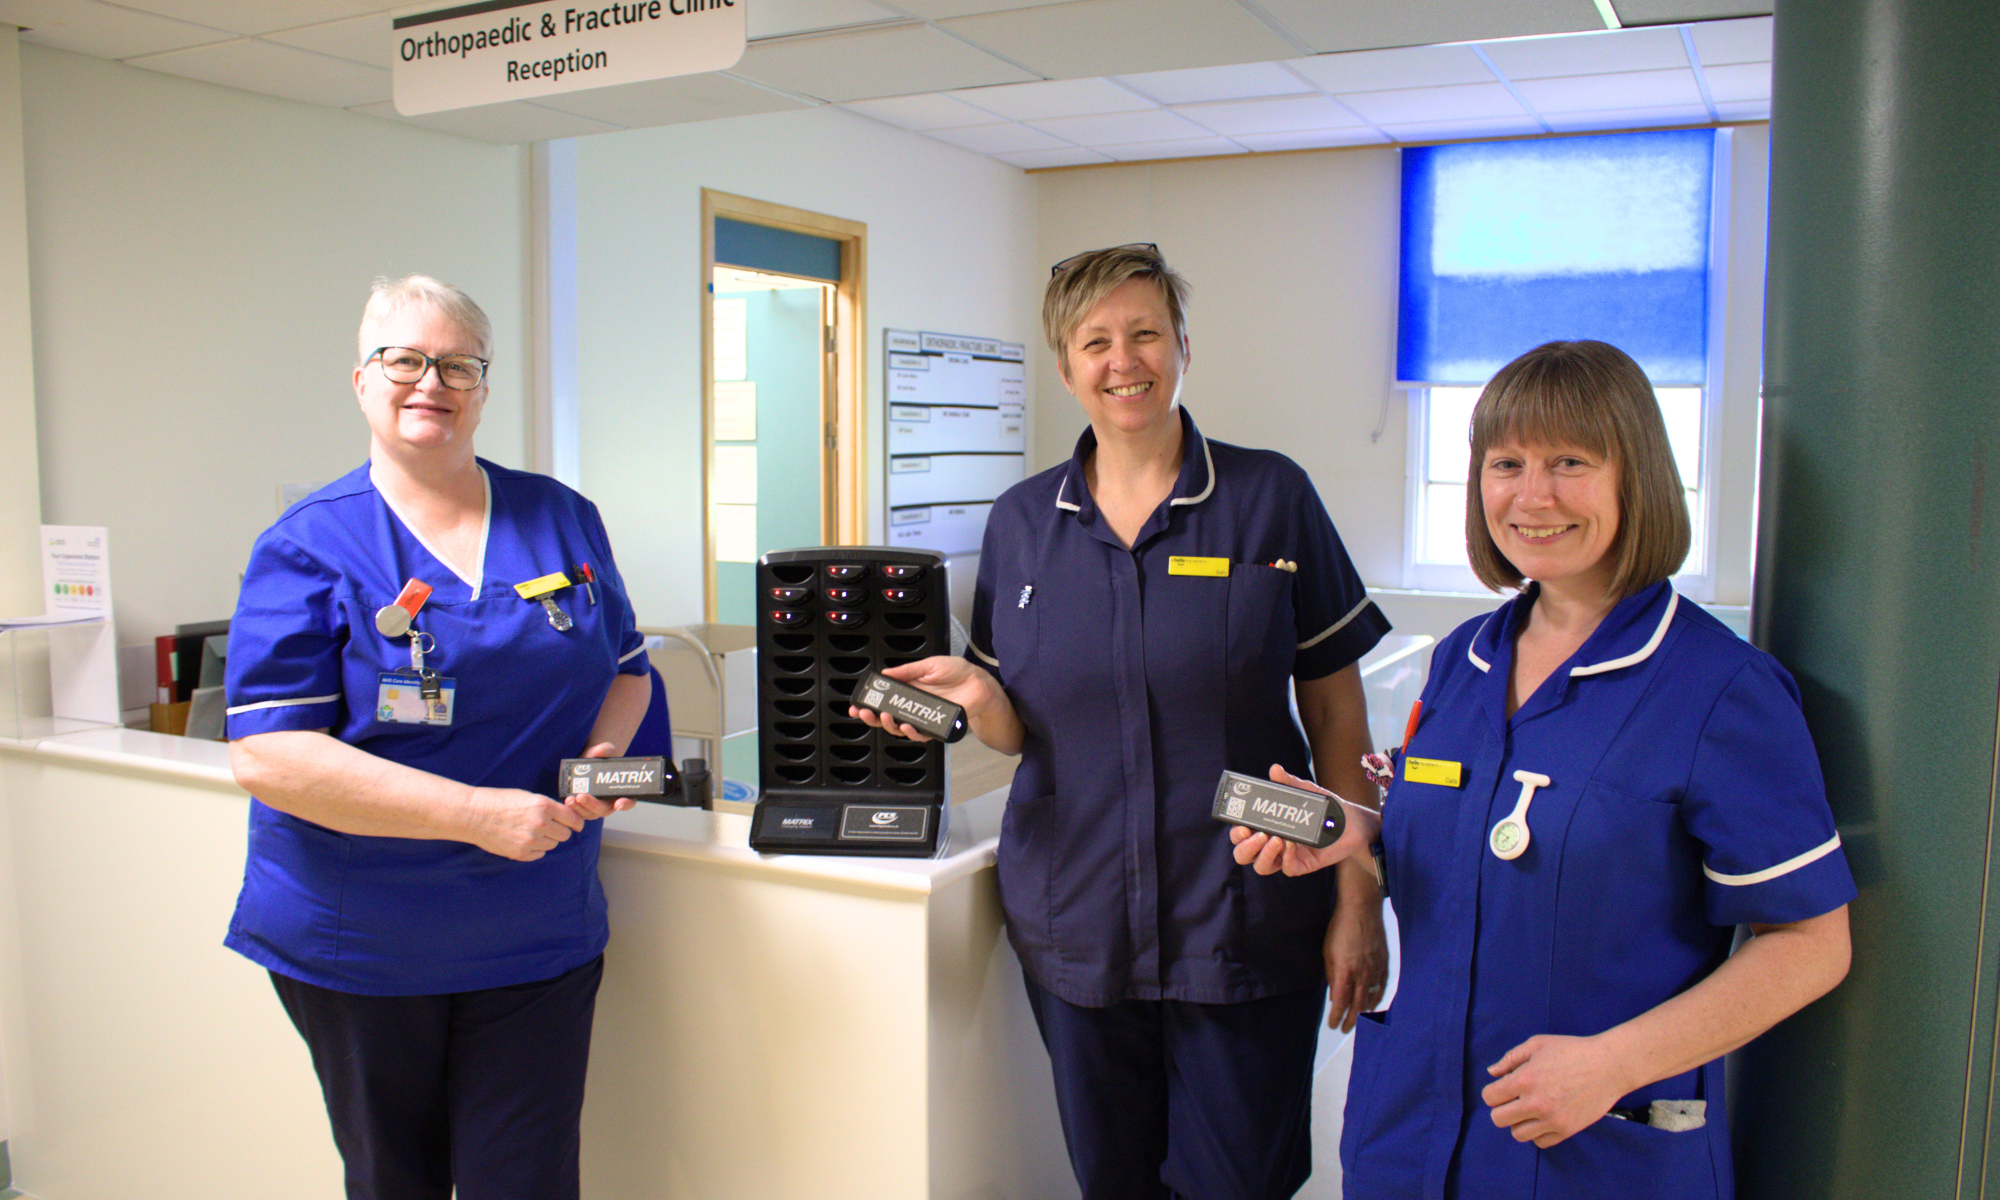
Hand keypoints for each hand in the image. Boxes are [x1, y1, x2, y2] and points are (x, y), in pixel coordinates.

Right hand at [465, 785, 586, 860]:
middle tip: (548, 826)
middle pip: (565, 834)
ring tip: (531, 831)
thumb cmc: (500, 801)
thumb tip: (565, 819)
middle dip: (559, 830)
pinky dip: (536, 849)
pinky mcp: (521, 853)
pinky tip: (524, 840)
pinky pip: (540, 854)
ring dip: (547, 839)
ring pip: (553, 845)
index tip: (575, 824)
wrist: (474, 815)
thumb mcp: (528, 797)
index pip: (573, 819)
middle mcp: (540, 823)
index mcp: (544, 806)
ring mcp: (531, 840)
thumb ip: (548, 808)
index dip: (575, 822)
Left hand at [563, 741, 635, 819]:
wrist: (589, 760)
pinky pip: (580, 812)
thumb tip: (600, 750)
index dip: (625, 804)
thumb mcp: (606, 750)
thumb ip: (605, 749)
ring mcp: (597, 806)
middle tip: (582, 797)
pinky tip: (567, 800)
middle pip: (605, 810)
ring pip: (591, 813)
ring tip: (570, 799)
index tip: (618, 803)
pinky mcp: (585, 806)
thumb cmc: (602, 757)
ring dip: (580, 808)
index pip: (629, 801)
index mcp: (622, 790)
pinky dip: (574, 808)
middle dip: (593, 805)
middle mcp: (611, 802)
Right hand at [849, 656, 997, 742]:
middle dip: (872, 717)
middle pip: (887, 717)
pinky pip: (920, 735)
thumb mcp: (929, 665)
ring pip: (900, 728)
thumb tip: (886, 672)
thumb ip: (907, 670)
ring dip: (889, 725)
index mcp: (909, 690)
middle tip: (865, 713)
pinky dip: (911, 732)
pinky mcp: (935, 727)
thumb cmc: (958, 673)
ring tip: (885, 717)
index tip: (857, 704)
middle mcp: (914, 706)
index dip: (871, 704)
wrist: (978, 683)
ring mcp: (923, 718)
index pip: (885, 700)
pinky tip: (905, 726)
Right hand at [1229, 764, 1380, 876]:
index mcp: (1269, 825)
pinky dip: (1285, 857)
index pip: (1242, 835)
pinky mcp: (1302, 865)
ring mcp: (1286, 856)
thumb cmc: (1328, 808)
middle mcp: (1273, 843)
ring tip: (1276, 839)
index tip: (1242, 825)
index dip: (1236, 833)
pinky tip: (1292, 845)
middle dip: (1245, 847)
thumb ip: (1291, 783)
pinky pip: (1286, 868)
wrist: (1354, 824)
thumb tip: (1275, 769)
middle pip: (1244, 855)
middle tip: (1256, 834)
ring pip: (1261, 866)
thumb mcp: (1309, 793)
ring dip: (1263, 854)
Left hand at [1323, 884, 1388, 1031]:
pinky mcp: (1384, 964)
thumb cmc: (1340, 928)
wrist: (1362, 910)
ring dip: (1364, 1012)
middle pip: (1358, 1005)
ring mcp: (1376, 969)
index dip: (1337, 1016)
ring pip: (1371, 998)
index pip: (1341, 1002)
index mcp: (1345, 972)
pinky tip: (1373, 1004)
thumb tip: (1334, 995)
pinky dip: (1377, 999)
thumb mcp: (1328, 953)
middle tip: (1345, 1029)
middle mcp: (1362, 974)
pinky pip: (1382, 987)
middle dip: (1351, 1020)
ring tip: (1358, 1021)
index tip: (1333, 1025)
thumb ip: (1331, 976)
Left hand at [1481, 1034, 1629, 1147]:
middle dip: (1502, 1108)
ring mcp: (1551, 1120)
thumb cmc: (1572, 1051)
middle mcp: (1535, 1103)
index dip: (1493, 1092)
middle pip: (1499, 1119)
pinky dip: (1537, 1133)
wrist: (1608, 1066)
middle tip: (1515, 1100)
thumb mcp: (1537, 1045)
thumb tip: (1492, 1072)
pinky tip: (1544, 1118)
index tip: (1503, 1088)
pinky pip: (1540, 1142)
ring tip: (1530, 1110)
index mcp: (1524, 1080)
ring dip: (1519, 1122)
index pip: (1490, 1098)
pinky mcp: (1566, 1130)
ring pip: (1518, 1134)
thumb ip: (1510, 1058)